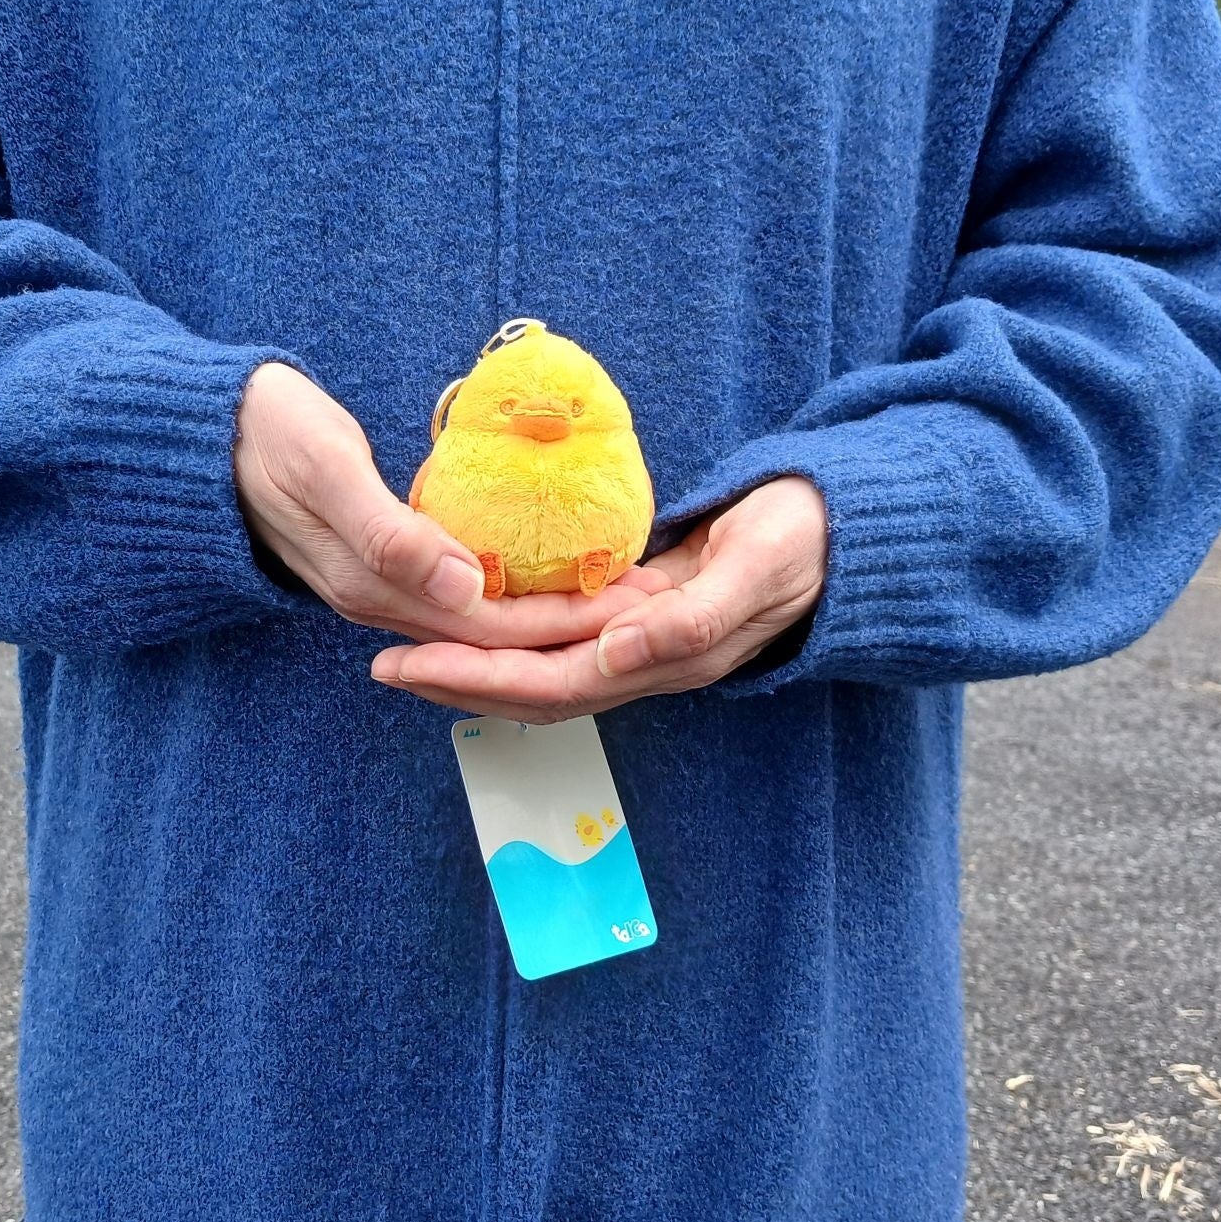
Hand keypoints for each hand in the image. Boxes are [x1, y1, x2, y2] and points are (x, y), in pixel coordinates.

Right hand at [235, 363, 671, 645]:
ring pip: (478, 621)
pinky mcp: (379, 562)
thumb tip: (462, 589)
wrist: (201, 432)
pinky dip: (511, 590)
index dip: (562, 623)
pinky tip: (544, 569)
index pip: (489, 628)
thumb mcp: (323, 469)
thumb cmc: (261, 435)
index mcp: (374, 586)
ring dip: (546, 615)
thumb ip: (388, 532)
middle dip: (571, 627)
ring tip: (611, 595)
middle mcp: (380, 600)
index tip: (629, 608)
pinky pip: (459, 593)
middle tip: (647, 605)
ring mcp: (377, 585)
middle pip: (493, 636)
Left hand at [369, 476, 827, 720]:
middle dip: (456, 680)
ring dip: (475, 664)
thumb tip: (614, 651)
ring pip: (540, 668)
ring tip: (409, 647)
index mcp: (662, 658)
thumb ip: (691, 618)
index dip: (475, 679)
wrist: (838, 533)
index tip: (408, 663)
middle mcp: (639, 661)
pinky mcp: (637, 612)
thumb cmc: (800, 541)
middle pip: (531, 688)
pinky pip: (560, 636)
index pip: (549, 682)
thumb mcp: (754, 566)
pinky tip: (474, 616)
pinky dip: (510, 634)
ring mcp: (636, 641)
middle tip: (382, 662)